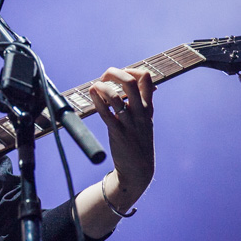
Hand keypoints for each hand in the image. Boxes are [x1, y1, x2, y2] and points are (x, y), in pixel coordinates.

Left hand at [89, 67, 154, 209]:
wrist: (139, 170)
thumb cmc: (138, 143)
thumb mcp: (145, 121)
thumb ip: (140, 104)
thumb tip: (129, 87)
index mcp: (148, 107)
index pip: (146, 78)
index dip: (130, 70)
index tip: (119, 75)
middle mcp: (140, 113)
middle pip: (130, 82)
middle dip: (114, 73)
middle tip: (104, 77)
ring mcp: (129, 123)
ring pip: (116, 97)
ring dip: (102, 87)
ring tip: (95, 86)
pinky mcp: (118, 133)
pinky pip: (106, 114)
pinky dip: (97, 101)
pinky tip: (92, 94)